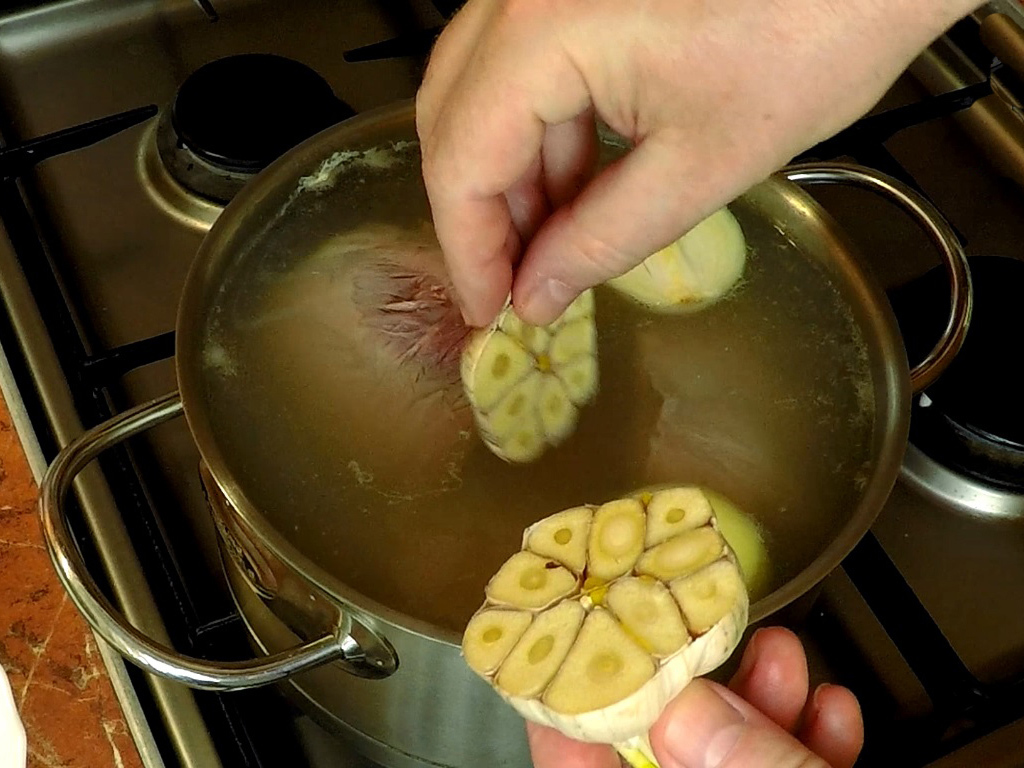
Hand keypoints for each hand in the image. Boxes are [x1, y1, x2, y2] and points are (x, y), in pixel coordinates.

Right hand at [416, 0, 978, 326]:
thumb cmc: (812, 34)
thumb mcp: (700, 166)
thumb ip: (602, 240)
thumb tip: (537, 295)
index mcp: (543, 29)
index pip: (460, 159)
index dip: (468, 249)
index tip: (490, 309)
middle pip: (453, 122)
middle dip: (480, 215)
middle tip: (515, 284)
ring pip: (484, 96)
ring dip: (511, 178)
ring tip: (556, 245)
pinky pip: (527, 70)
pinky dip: (543, 135)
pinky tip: (578, 187)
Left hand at [527, 627, 862, 767]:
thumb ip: (746, 763)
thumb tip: (684, 710)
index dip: (565, 713)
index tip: (560, 647)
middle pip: (667, 749)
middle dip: (689, 681)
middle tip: (699, 625)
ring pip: (732, 756)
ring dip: (761, 701)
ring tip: (783, 652)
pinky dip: (810, 743)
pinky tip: (833, 711)